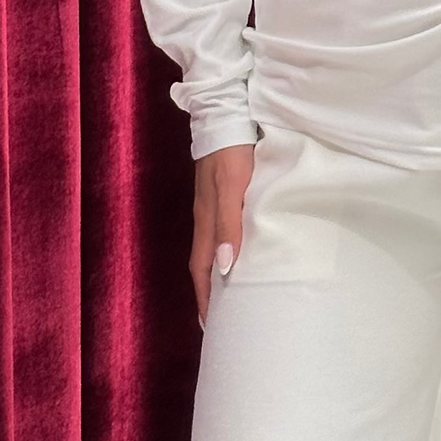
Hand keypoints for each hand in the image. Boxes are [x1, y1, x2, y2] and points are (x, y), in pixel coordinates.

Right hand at [190, 143, 254, 327]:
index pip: (203, 269)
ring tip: (230, 296)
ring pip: (213, 248)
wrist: (226, 113)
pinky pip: (222, 231)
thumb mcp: (232, 187)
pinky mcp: (221, 192)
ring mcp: (212, 203)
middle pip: (204, 263)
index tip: (211, 327)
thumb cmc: (232, 150)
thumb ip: (230, 224)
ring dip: (218, 274)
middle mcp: (207, 216)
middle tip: (220, 321)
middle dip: (210, 293)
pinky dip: (226, 250)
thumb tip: (227, 268)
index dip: (207, 298)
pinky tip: (238, 253)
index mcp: (207, 219)